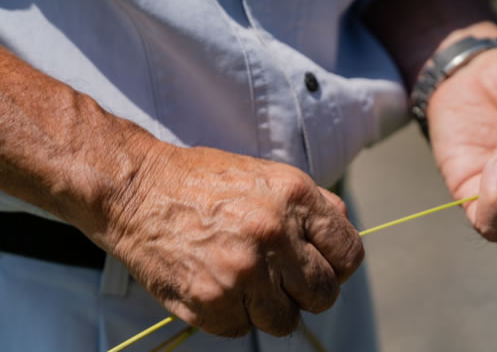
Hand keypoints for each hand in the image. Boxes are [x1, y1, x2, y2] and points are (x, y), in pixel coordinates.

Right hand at [101, 143, 363, 336]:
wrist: (138, 191)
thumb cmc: (204, 182)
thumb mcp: (267, 175)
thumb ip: (313, 206)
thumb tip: (342, 240)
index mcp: (295, 197)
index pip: (349, 255)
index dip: (337, 266)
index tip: (319, 267)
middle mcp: (274, 234)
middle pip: (324, 295)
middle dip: (307, 292)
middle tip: (281, 279)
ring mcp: (243, 271)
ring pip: (286, 321)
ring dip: (270, 308)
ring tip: (244, 280)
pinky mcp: (212, 302)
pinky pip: (242, 329)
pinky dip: (232, 314)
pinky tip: (215, 284)